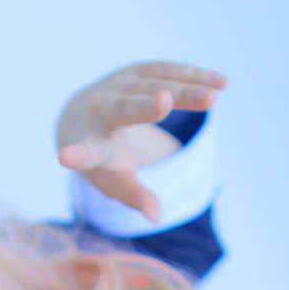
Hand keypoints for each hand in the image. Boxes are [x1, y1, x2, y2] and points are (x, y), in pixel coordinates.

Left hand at [54, 61, 228, 223]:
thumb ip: (133, 196)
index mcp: (89, 141)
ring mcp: (119, 84)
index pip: (85, 151)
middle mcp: (101, 108)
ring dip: (182, 89)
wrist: (81, 116)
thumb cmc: (101, 157)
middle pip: (126, 109)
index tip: (66, 158)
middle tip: (165, 101)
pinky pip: (167, 71)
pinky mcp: (137, 72)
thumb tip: (156, 218)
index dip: (78, 155)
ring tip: (214, 97)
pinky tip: (222, 83)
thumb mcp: (112, 180)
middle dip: (144, 106)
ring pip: (153, 84)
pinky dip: (193, 75)